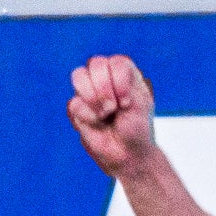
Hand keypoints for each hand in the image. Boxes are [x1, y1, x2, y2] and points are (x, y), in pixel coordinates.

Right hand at [66, 53, 158, 174]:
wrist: (127, 154)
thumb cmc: (137, 127)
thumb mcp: (140, 101)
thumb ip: (125, 81)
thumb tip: (101, 75)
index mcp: (124, 72)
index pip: (116, 62)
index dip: (119, 81)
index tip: (127, 102)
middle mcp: (105, 77)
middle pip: (95, 63)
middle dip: (104, 87)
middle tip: (114, 108)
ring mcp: (89, 90)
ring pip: (79, 75)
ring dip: (93, 97)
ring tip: (105, 114)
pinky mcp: (78, 107)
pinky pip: (75, 103)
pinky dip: (89, 116)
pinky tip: (98, 123)